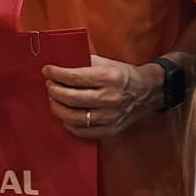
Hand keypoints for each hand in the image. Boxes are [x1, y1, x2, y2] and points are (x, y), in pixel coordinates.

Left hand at [43, 55, 163, 138]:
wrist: (149, 92)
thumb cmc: (124, 75)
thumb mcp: (107, 63)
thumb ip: (85, 64)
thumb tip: (60, 65)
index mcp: (108, 78)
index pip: (74, 78)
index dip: (56, 74)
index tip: (47, 71)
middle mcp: (109, 98)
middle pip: (71, 98)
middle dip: (54, 91)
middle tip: (49, 85)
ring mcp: (110, 117)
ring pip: (74, 117)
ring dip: (58, 108)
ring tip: (54, 100)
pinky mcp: (111, 130)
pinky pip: (83, 132)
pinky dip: (69, 124)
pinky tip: (65, 115)